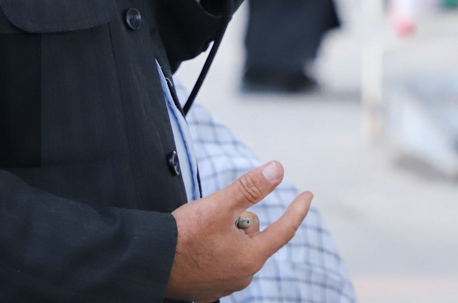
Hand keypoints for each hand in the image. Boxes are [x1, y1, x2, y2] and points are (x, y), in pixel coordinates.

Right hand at [167, 161, 312, 301]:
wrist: (150, 265)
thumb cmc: (183, 237)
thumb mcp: (219, 206)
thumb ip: (251, 187)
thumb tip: (277, 170)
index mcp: (250, 258)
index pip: (284, 230)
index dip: (297, 209)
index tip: (307, 195)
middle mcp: (243, 275)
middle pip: (254, 235)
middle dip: (239, 221)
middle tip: (213, 218)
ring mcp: (226, 284)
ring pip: (237, 247)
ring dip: (225, 235)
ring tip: (199, 233)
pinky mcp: (209, 288)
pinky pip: (221, 260)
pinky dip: (214, 250)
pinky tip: (196, 248)